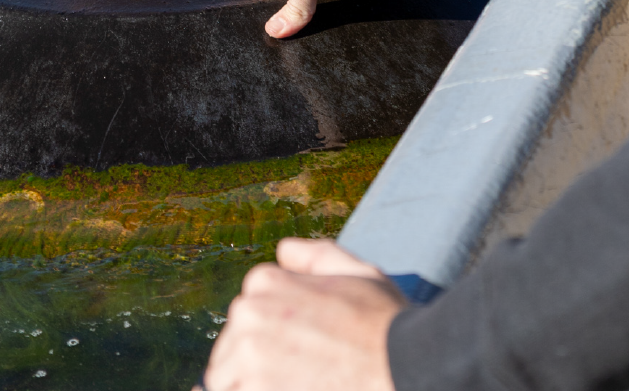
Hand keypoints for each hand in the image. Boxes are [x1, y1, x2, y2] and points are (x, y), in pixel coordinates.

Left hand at [196, 238, 404, 390]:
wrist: (403, 364)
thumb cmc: (382, 321)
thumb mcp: (355, 271)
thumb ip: (314, 256)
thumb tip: (282, 251)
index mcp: (266, 281)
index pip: (246, 314)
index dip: (272, 334)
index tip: (299, 348)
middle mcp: (249, 313)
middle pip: (230, 348)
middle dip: (255, 363)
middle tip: (298, 370)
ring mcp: (248, 356)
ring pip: (226, 378)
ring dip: (249, 384)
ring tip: (291, 383)